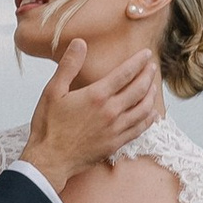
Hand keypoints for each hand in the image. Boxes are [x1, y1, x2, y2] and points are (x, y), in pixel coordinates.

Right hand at [21, 34, 164, 194]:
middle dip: (149, 75)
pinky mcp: (116, 143)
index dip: (138, 62)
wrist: (50, 159)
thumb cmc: (49, 126)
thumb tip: (80, 43)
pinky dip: (149, 118)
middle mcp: (111, 111)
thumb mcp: (53, 90)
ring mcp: (116, 129)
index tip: (146, 54)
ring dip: (151, 95)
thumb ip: (69, 65)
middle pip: (139, 89)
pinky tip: (151, 113)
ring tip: (153, 86)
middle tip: (152, 67)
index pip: (126, 73)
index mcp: (97, 96)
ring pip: (144, 109)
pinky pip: (140, 129)